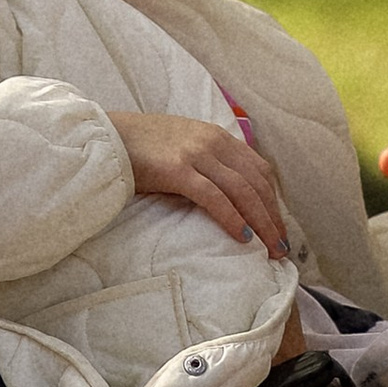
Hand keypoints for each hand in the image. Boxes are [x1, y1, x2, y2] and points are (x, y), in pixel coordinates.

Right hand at [113, 112, 289, 250]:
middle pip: (256, 183)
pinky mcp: (178, 170)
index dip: (273, 200)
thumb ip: (206, 162)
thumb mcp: (183, 146)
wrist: (106, 137)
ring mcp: (196, 154)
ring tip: (269, 250)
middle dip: (273, 217)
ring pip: (242, 191)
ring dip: (261, 223)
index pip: (259, 169)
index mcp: (217, 136)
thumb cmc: (140, 147)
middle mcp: (213, 142)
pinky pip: (214, 198)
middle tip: (281, 248)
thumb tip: (227, 195)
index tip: (278, 226)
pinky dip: (233, 218)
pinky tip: (243, 238)